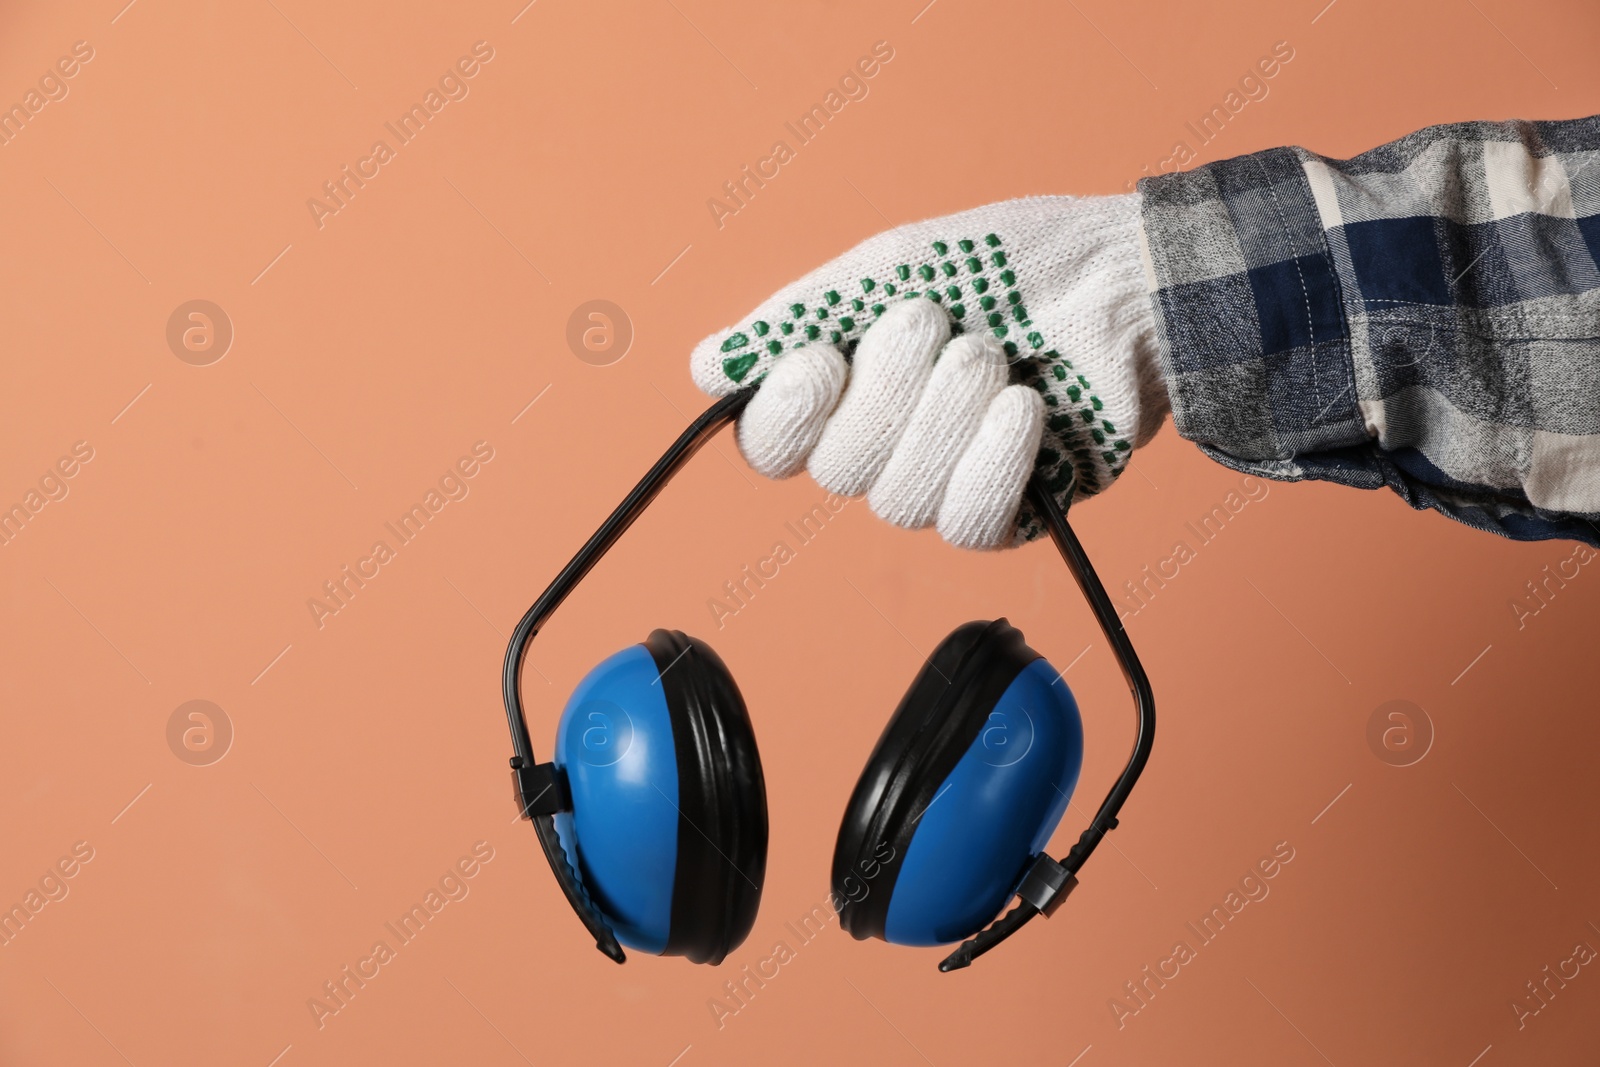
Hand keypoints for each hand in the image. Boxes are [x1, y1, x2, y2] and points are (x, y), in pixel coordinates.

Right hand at [690, 194, 1167, 548]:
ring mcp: (943, 485)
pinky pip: (971, 521)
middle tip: (940, 323)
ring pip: (901, 500)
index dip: (784, 415)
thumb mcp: (893, 266)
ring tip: (994, 355)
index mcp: (842, 392)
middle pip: (837, 470)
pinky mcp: (1007, 513)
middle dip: (891, 389)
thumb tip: (709, 367)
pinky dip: (994, 459)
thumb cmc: (1011, 262)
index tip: (821, 358)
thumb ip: (801, 316)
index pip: (769, 446)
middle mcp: (882, 448)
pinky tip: (1025, 407)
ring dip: (949, 415)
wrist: (1125, 278)